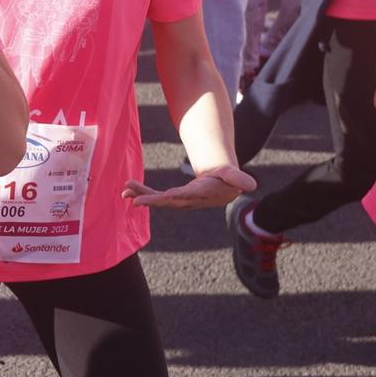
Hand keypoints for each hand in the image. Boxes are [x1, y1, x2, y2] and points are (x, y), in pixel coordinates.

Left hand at [122, 165, 255, 209]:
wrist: (224, 187)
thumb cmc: (228, 178)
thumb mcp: (233, 175)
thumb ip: (238, 178)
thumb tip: (251, 185)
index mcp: (201, 194)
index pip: (184, 197)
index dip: (169, 198)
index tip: (155, 199)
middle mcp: (188, 200)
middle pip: (167, 201)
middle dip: (150, 200)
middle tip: (132, 198)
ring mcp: (180, 200)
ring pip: (158, 200)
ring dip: (141, 195)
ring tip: (124, 191)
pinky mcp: (174, 197)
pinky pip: (156, 196)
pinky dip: (142, 193)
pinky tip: (128, 189)